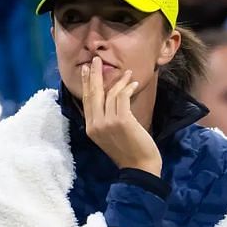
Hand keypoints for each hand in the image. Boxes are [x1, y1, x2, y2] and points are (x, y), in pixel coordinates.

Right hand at [80, 56, 160, 176]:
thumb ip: (104, 120)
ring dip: (119, 81)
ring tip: (127, 73)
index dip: (87, 84)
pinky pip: (122, 97)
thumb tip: (108, 98)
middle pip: (93, 94)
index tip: (88, 70)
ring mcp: (108, 122)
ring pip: (110, 94)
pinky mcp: (122, 120)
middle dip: (95, 75)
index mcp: (90, 129)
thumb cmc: (128, 151)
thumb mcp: (110, 135)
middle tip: (97, 60)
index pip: (86, 101)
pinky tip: (133, 83)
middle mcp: (96, 125)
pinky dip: (128, 88)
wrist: (140, 166)